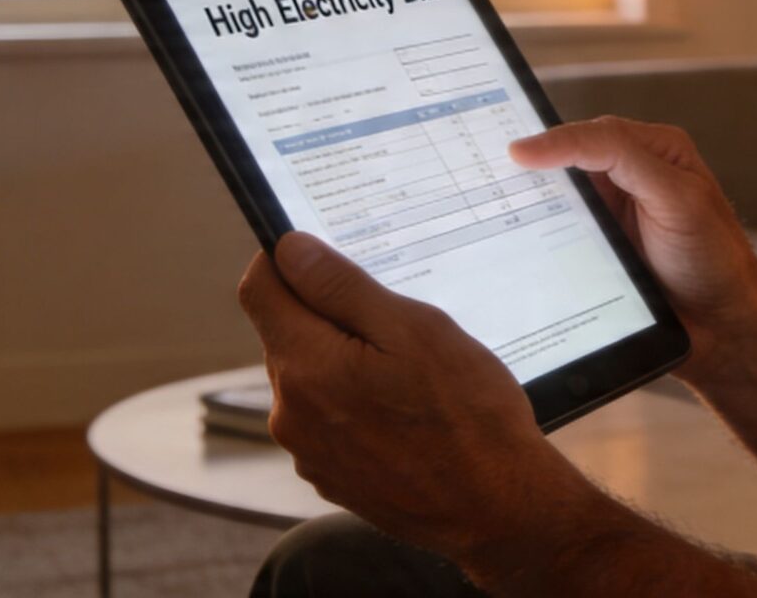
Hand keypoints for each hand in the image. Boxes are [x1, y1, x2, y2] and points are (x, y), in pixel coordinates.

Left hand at [236, 232, 592, 561]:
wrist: (497, 508)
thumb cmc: (468, 415)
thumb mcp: (414, 329)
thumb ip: (341, 287)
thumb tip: (288, 249)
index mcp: (306, 367)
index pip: (259, 289)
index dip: (285, 261)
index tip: (323, 258)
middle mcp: (290, 413)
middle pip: (286, 333)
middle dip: (327, 316)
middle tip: (393, 324)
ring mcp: (307, 452)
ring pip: (308, 377)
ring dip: (342, 363)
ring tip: (407, 377)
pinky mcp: (328, 476)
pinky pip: (325, 419)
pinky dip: (352, 405)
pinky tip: (403, 414)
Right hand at [508, 117, 756, 382]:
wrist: (723, 328)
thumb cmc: (713, 258)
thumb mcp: (674, 196)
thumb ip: (622, 158)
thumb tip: (550, 146)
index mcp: (652, 151)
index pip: (593, 135)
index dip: (553, 142)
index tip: (515, 156)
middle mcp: (626, 178)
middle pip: (566, 164)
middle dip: (532, 171)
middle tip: (486, 176)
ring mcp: (608, 216)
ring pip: (555, 202)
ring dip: (528, 209)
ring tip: (490, 212)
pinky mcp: (595, 252)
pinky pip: (556, 239)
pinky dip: (535, 242)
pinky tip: (514, 248)